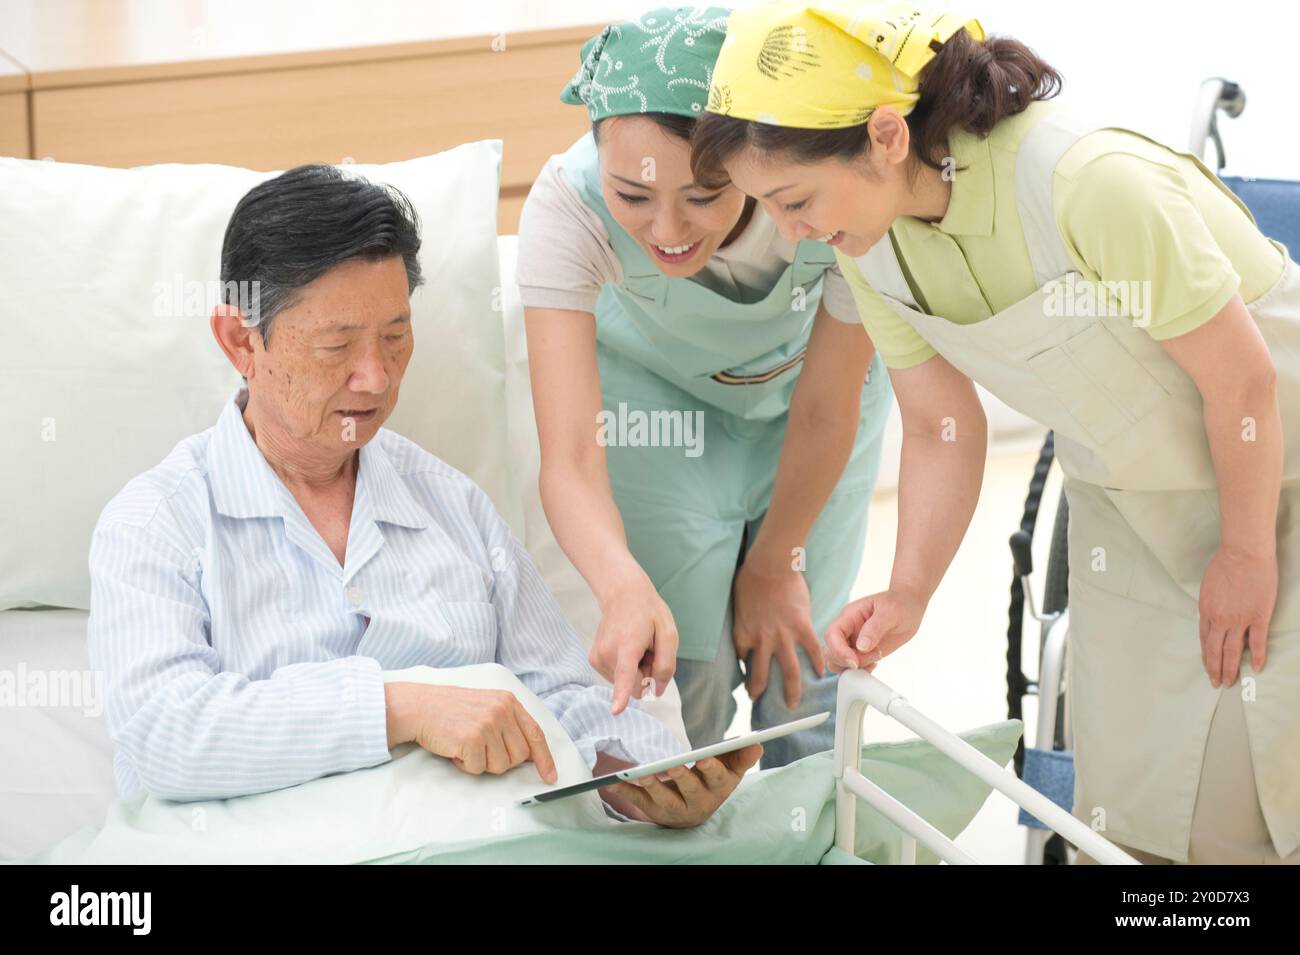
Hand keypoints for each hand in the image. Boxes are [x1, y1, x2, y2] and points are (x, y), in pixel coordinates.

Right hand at [386, 683, 557, 783]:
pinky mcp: (473, 739)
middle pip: (519, 756)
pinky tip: (455, 750)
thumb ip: (508, 724)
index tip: (550, 776)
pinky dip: (466, 765)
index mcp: (509, 702)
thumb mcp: (487, 706)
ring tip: (466, 746)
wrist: (420, 707)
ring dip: (482, 763)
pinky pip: (479, 769)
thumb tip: (528, 754)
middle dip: (501, 761)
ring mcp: (488, 724)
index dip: (544, 759)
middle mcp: (502, 710)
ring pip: (501, 766)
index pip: (535, 734)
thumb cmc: (451, 711)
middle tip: (481, 749)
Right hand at [590, 575, 678, 714]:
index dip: (622, 694)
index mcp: (627, 645)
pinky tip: (628, 647)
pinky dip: (626, 666)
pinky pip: (617, 677)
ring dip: (636, 668)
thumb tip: (657, 690)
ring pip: (626, 682)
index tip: (616, 711)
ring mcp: (597, 657)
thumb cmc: (648, 612)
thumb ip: (666, 665)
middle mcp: (607, 653)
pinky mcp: (594, 660)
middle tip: (648, 649)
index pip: (625, 674)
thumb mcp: (668, 634)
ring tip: (637, 645)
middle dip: (646, 673)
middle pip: (635, 685)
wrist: (622, 593)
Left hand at [600, 744, 762, 827]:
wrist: (692, 810)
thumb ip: (742, 756)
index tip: (704, 758)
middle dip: (681, 778)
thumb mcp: (730, 770)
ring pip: (663, 800)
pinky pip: (637, 803)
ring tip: (643, 773)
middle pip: (690, 790)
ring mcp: (673, 809)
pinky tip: (611, 783)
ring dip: (653, 786)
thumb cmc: (712, 781)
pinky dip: (624, 793)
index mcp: (717, 789)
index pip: (718, 779)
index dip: (712, 769)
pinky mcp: (653, 811)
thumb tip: (757, 743)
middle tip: (672, 765)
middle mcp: (697, 803)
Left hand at [732, 557, 823, 706]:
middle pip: (760, 675)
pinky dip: (817, 663)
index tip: (747, 675)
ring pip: (788, 672)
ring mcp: (783, 635)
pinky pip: (811, 650)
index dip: (745, 668)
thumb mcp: (739, 602)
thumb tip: (750, 625)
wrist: (770, 565)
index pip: (742, 659)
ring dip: (791, 691)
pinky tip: (820, 674)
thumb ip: (745, 618)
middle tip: (758, 701)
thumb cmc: (750, 577)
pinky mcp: (802, 626)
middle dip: (758, 692)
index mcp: (743, 634)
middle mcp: (762, 640)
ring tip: (793, 705)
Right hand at [824, 588, 926, 672]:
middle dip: (846, 661)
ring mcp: (853, 642)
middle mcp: (847, 630)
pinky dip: (861, 671)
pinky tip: (876, 663)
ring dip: (854, 667)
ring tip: (876, 657)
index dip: (839, 651)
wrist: (909, 606)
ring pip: (838, 662)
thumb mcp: (890, 612)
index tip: (854, 662)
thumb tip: (861, 647)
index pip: (832, 635)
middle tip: (873, 657)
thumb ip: (875, 628)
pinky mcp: (862, 653)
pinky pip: (852, 667)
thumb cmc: (899, 603)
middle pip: (830, 651)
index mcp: (849, 616)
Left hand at [1198, 545, 1275, 686]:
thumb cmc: (1224, 564)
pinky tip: (1256, 668)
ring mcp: (1239, 620)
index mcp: (1206, 611)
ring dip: (1230, 668)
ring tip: (1229, 682)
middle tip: (1216, 683)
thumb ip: (1210, 604)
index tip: (1207, 667)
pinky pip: (1257, 642)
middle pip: (1215, 650)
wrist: (1243, 554)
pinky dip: (1256, 656)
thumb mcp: (1208, 586)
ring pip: (1232, 651)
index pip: (1204, 639)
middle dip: (1214, 669)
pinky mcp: (1258, 617)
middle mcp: (1220, 619)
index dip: (1205, 655)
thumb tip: (1212, 614)